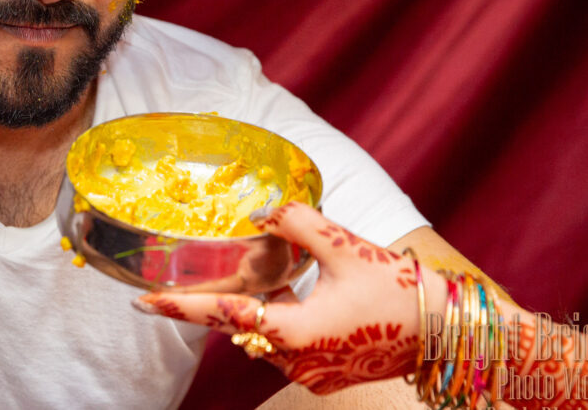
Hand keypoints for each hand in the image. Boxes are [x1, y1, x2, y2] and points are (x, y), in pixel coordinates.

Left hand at [133, 203, 437, 394]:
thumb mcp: (345, 244)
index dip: (179, 307)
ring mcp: (310, 372)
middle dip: (210, 303)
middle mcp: (296, 360)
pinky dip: (278, 319)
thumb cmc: (399, 289)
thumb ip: (296, 223)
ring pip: (260, 335)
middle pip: (237, 326)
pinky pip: (284, 344)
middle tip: (166, 288)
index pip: (223, 315)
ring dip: (253, 308)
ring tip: (257, 278)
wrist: (446, 331)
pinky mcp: (323, 374)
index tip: (141, 301)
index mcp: (295, 331)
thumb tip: (260, 212)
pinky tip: (289, 293)